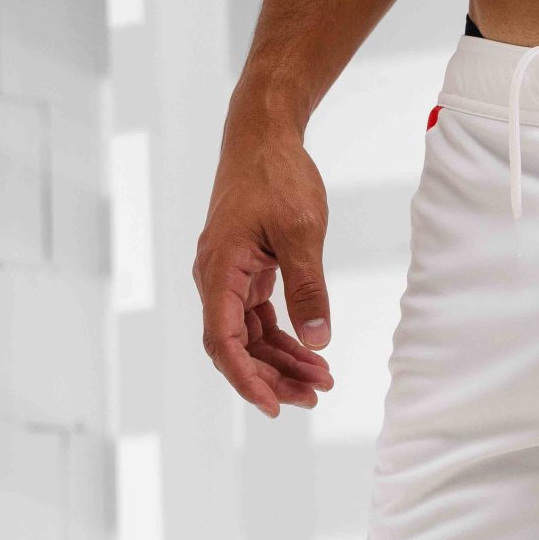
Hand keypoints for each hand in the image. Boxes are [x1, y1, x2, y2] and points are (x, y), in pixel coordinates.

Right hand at [193, 110, 334, 417]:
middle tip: (315, 397)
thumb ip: (308, 288)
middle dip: (273, 377)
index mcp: (219, 270)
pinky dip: (284, 338)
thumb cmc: (276, 174)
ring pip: (250, 336)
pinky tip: (312, 354)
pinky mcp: (245, 271)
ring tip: (322, 381)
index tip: (275, 405)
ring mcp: (229, 276)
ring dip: (282, 362)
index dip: (247, 379)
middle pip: (237, 346)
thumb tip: (317, 340)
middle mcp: (216, 278)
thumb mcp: (301, 232)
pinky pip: (259, 317)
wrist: (263, 134)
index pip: (224, 341)